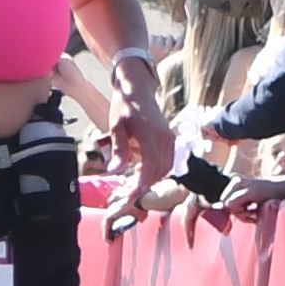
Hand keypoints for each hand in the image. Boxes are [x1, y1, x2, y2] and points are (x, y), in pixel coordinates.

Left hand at [112, 73, 174, 210]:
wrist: (138, 89)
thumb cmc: (125, 106)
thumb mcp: (116, 126)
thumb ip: (118, 149)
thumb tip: (114, 170)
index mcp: (150, 134)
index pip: (149, 167)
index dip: (140, 185)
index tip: (130, 196)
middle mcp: (164, 137)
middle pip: (159, 171)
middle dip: (145, 184)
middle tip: (128, 191)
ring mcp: (169, 138)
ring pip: (166, 167)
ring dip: (151, 177)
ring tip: (134, 179)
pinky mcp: (170, 138)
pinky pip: (168, 160)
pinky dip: (157, 169)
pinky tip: (142, 167)